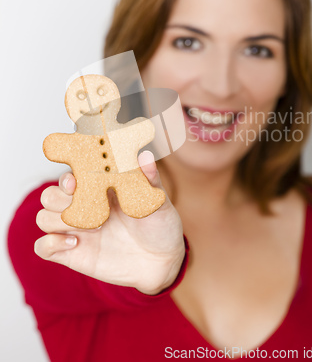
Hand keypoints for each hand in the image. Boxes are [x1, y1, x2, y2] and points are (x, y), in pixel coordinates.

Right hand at [34, 151, 184, 294]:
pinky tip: (75, 243)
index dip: (66, 176)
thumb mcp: (158, 200)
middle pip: (49, 195)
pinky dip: (49, 243)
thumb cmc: (160, 224)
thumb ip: (150, 179)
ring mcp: (77, 230)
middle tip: (82, 205)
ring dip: (57, 220)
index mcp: (100, 188)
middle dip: (58, 198)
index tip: (75, 182)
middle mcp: (84, 206)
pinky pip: (43, 247)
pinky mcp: (72, 253)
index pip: (70, 175)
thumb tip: (145, 155)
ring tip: (88, 227)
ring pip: (43, 218)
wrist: (163, 261)